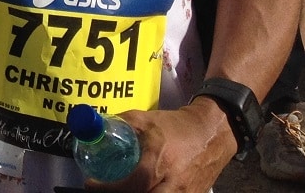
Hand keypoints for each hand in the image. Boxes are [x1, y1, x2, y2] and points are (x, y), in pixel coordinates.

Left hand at [101, 98, 236, 192]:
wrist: (212, 134)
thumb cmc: (177, 126)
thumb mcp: (146, 119)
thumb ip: (121, 124)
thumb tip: (96, 129)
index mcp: (160, 161)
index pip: (134, 183)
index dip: (110, 188)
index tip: (92, 183)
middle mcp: (174, 183)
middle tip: (105, 188)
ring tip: (121, 189)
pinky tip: (141, 189)